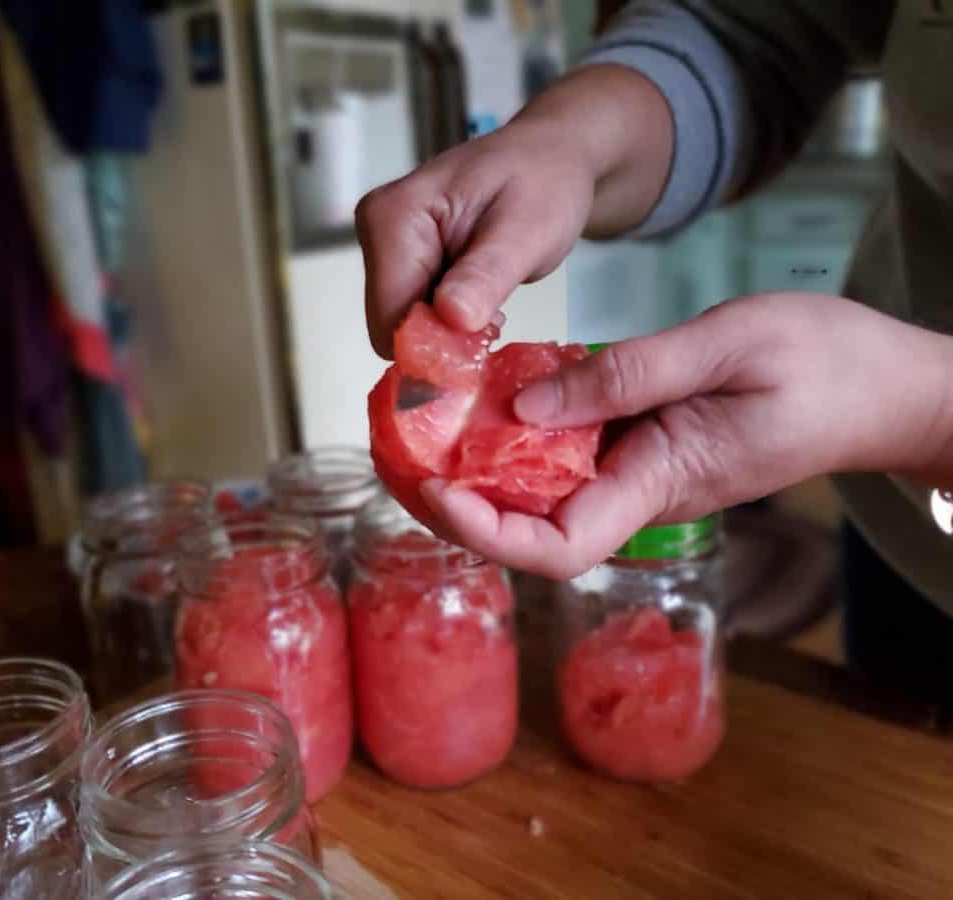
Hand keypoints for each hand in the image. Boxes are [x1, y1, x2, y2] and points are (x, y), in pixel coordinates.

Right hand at [356, 65, 672, 358]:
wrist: (551, 159)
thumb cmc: (544, 182)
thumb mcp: (527, 230)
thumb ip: (487, 274)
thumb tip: (450, 318)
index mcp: (393, 217)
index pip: (391, 315)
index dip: (434, 345)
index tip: (485, 343)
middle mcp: (375, 232)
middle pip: (391, 327)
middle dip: (442, 340)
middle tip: (496, 318)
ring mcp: (384, 249)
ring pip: (403, 329)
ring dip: (448, 335)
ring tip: (492, 303)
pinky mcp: (399, 265)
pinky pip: (415, 320)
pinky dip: (448, 326)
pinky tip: (480, 303)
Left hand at [419, 292, 952, 578]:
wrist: (880, 384)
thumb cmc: (823, 364)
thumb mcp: (725, 348)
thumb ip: (624, 377)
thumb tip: (524, 403)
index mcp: (660, 479)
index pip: (558, 546)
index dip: (489, 534)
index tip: (438, 492)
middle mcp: (638, 489)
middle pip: (530, 528)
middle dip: (460, 504)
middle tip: (401, 456)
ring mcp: (637, 470)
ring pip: (540, 493)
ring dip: (478, 470)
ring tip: (420, 429)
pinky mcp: (638, 445)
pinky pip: (566, 453)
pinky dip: (519, 431)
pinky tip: (483, 398)